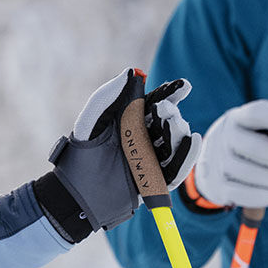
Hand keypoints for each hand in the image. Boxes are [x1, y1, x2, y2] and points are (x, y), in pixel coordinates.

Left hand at [47, 69, 200, 233]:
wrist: (76, 195)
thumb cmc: (80, 157)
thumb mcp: (90, 123)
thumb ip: (105, 97)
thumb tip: (130, 72)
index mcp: (128, 122)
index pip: (153, 103)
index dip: (169, 93)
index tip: (182, 86)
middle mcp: (142, 138)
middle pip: (166, 122)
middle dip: (170, 114)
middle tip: (165, 110)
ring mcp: (150, 159)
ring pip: (173, 144)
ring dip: (177, 133)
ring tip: (172, 125)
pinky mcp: (154, 181)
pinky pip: (175, 169)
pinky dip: (186, 156)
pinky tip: (192, 141)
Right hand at [193, 100, 267, 208]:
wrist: (212, 165)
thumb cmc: (248, 142)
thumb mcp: (258, 127)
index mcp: (236, 119)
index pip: (256, 113)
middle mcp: (223, 138)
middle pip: (253, 147)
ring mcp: (217, 163)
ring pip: (250, 174)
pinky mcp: (217, 187)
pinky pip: (243, 194)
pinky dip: (265, 196)